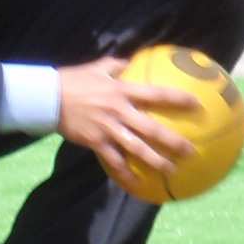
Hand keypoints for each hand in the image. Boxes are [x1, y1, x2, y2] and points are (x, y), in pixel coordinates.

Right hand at [57, 55, 197, 184]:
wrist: (47, 98)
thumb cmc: (72, 80)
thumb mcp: (97, 67)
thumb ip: (117, 65)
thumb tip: (133, 60)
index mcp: (121, 91)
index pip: (155, 94)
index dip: (177, 98)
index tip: (196, 104)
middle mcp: (118, 111)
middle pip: (151, 129)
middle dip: (173, 141)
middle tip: (191, 151)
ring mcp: (107, 128)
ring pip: (137, 149)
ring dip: (155, 161)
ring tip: (171, 171)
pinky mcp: (96, 142)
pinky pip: (114, 161)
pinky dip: (125, 173)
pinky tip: (136, 183)